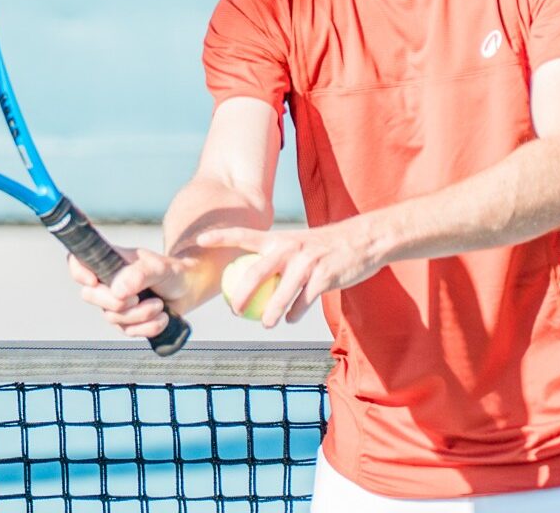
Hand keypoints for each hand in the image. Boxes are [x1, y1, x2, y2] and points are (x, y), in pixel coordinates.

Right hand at [67, 245, 195, 340]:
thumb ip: (138, 275)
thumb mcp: (158, 267)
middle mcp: (107, 281)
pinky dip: (146, 328)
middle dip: (115, 303)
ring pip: (111, 317)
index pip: (78, 261)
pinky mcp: (127, 321)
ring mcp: (115, 302)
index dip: (78, 272)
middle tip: (138, 298)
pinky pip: (127, 331)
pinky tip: (162, 318)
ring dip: (139, 315)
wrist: (189, 289)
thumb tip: (117, 291)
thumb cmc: (172, 271)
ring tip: (159, 305)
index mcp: (109, 260)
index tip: (93, 281)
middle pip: (89, 295)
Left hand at [195, 221, 380, 327]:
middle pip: (257, 271)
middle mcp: (289, 247)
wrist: (361, 240)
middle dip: (241, 293)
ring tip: (264, 324)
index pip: (243, 234)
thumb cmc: (322, 247)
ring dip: (271, 311)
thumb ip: (276, 258)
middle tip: (234, 311)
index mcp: (278, 238)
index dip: (220, 237)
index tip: (199, 241)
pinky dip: (296, 312)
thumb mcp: (297, 245)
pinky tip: (290, 319)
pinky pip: (304, 299)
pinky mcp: (324, 275)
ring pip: (281, 291)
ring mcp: (307, 261)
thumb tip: (250, 279)